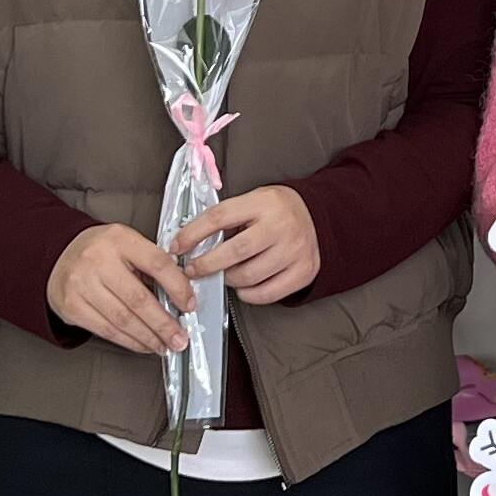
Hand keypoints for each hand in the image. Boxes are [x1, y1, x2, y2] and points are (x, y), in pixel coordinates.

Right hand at [49, 223, 193, 353]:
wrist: (58, 255)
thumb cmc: (99, 251)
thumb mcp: (126, 244)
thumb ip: (150, 264)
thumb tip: (179, 295)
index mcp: (119, 239)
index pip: (157, 264)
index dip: (178, 287)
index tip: (189, 305)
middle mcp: (98, 260)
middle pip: (139, 299)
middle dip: (163, 324)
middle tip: (179, 338)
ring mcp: (82, 284)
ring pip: (123, 319)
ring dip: (148, 337)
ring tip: (164, 345)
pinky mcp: (72, 306)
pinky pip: (106, 330)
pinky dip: (129, 341)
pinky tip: (142, 344)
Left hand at [171, 185, 320, 304]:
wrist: (318, 216)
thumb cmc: (275, 211)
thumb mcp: (252, 201)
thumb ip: (226, 218)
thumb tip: (189, 242)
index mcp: (264, 202)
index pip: (220, 217)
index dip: (193, 234)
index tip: (177, 246)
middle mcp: (281, 226)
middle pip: (235, 251)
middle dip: (206, 264)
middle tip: (193, 270)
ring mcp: (295, 250)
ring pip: (249, 276)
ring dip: (229, 279)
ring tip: (225, 274)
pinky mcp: (304, 271)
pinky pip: (267, 293)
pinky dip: (248, 294)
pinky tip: (243, 285)